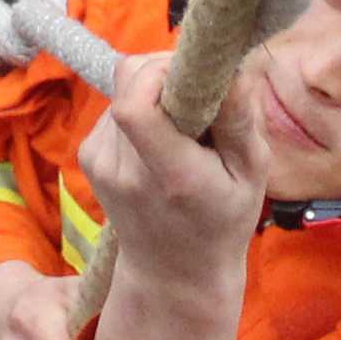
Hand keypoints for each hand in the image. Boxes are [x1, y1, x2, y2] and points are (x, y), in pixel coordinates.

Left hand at [81, 52, 270, 339]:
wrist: (172, 273)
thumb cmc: (222, 222)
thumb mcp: (252, 176)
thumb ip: (242, 121)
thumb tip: (234, 66)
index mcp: (168, 175)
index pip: (135, 106)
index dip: (160, 72)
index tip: (195, 74)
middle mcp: (123, 169)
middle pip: (129, 85)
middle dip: (166, 72)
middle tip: (199, 93)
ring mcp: (98, 163)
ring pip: (122, 89)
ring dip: (155, 92)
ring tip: (184, 127)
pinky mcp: (88, 157)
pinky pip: (115, 106)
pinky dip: (141, 109)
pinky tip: (163, 139)